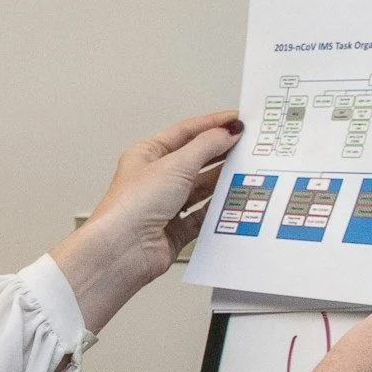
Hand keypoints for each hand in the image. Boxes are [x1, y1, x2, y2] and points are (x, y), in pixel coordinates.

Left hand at [54, 109, 241, 330]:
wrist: (122, 251)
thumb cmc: (132, 206)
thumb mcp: (175, 165)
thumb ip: (206, 146)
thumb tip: (227, 132)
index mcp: (147, 155)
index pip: (185, 132)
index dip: (213, 124)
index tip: (238, 120)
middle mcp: (155, 179)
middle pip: (195, 159)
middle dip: (221, 152)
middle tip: (249, 145)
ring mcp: (165, 205)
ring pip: (201, 188)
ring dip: (222, 180)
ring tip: (247, 170)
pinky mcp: (174, 230)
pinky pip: (202, 215)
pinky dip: (217, 209)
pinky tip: (233, 201)